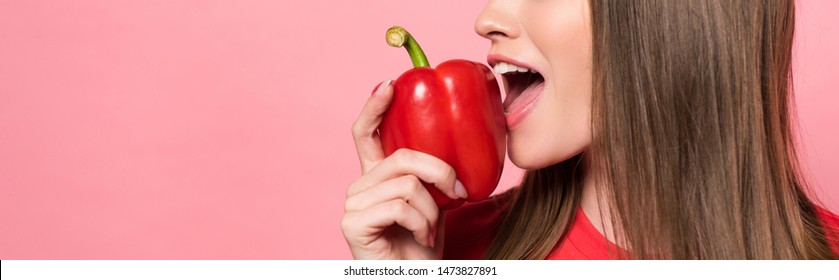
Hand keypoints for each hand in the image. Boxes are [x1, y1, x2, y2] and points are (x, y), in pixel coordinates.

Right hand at [342, 80, 466, 258]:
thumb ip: (433, 174)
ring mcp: (352, 205)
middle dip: (440, 172)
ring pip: (406, 183)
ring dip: (433, 209)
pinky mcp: (353, 223)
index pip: (366, 134)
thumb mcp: (435, 201)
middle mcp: (358, 188)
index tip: (390, 84)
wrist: (415, 279)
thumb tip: (463, 136)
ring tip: (430, 229)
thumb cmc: (424, 245)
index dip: (375, 106)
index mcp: (375, 178)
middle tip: (457, 195)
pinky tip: (421, 238)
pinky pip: (401, 205)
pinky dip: (423, 223)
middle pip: (401, 157)